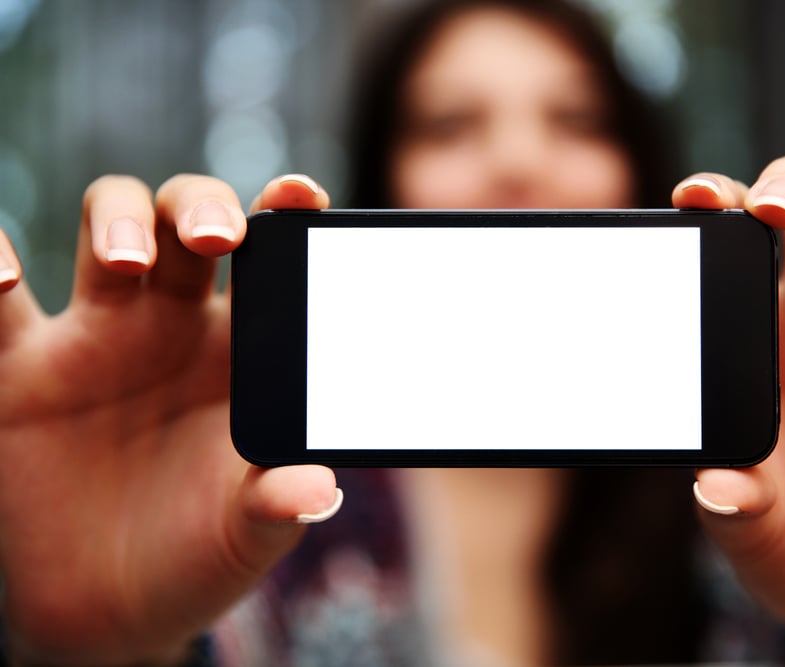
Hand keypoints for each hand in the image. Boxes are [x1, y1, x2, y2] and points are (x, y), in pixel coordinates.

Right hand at [0, 174, 340, 664]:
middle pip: (185, 219)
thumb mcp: (245, 534)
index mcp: (240, 349)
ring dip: (117, 219)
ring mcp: (94, 336)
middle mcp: (171, 323)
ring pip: (106, 225)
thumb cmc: (197, 556)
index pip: (270, 258)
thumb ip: (278, 503)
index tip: (298, 196)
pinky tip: (3, 277)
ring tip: (124, 263)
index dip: (283, 213)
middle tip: (213, 238)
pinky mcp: (15, 368)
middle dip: (196, 207)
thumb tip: (319, 490)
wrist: (111, 612)